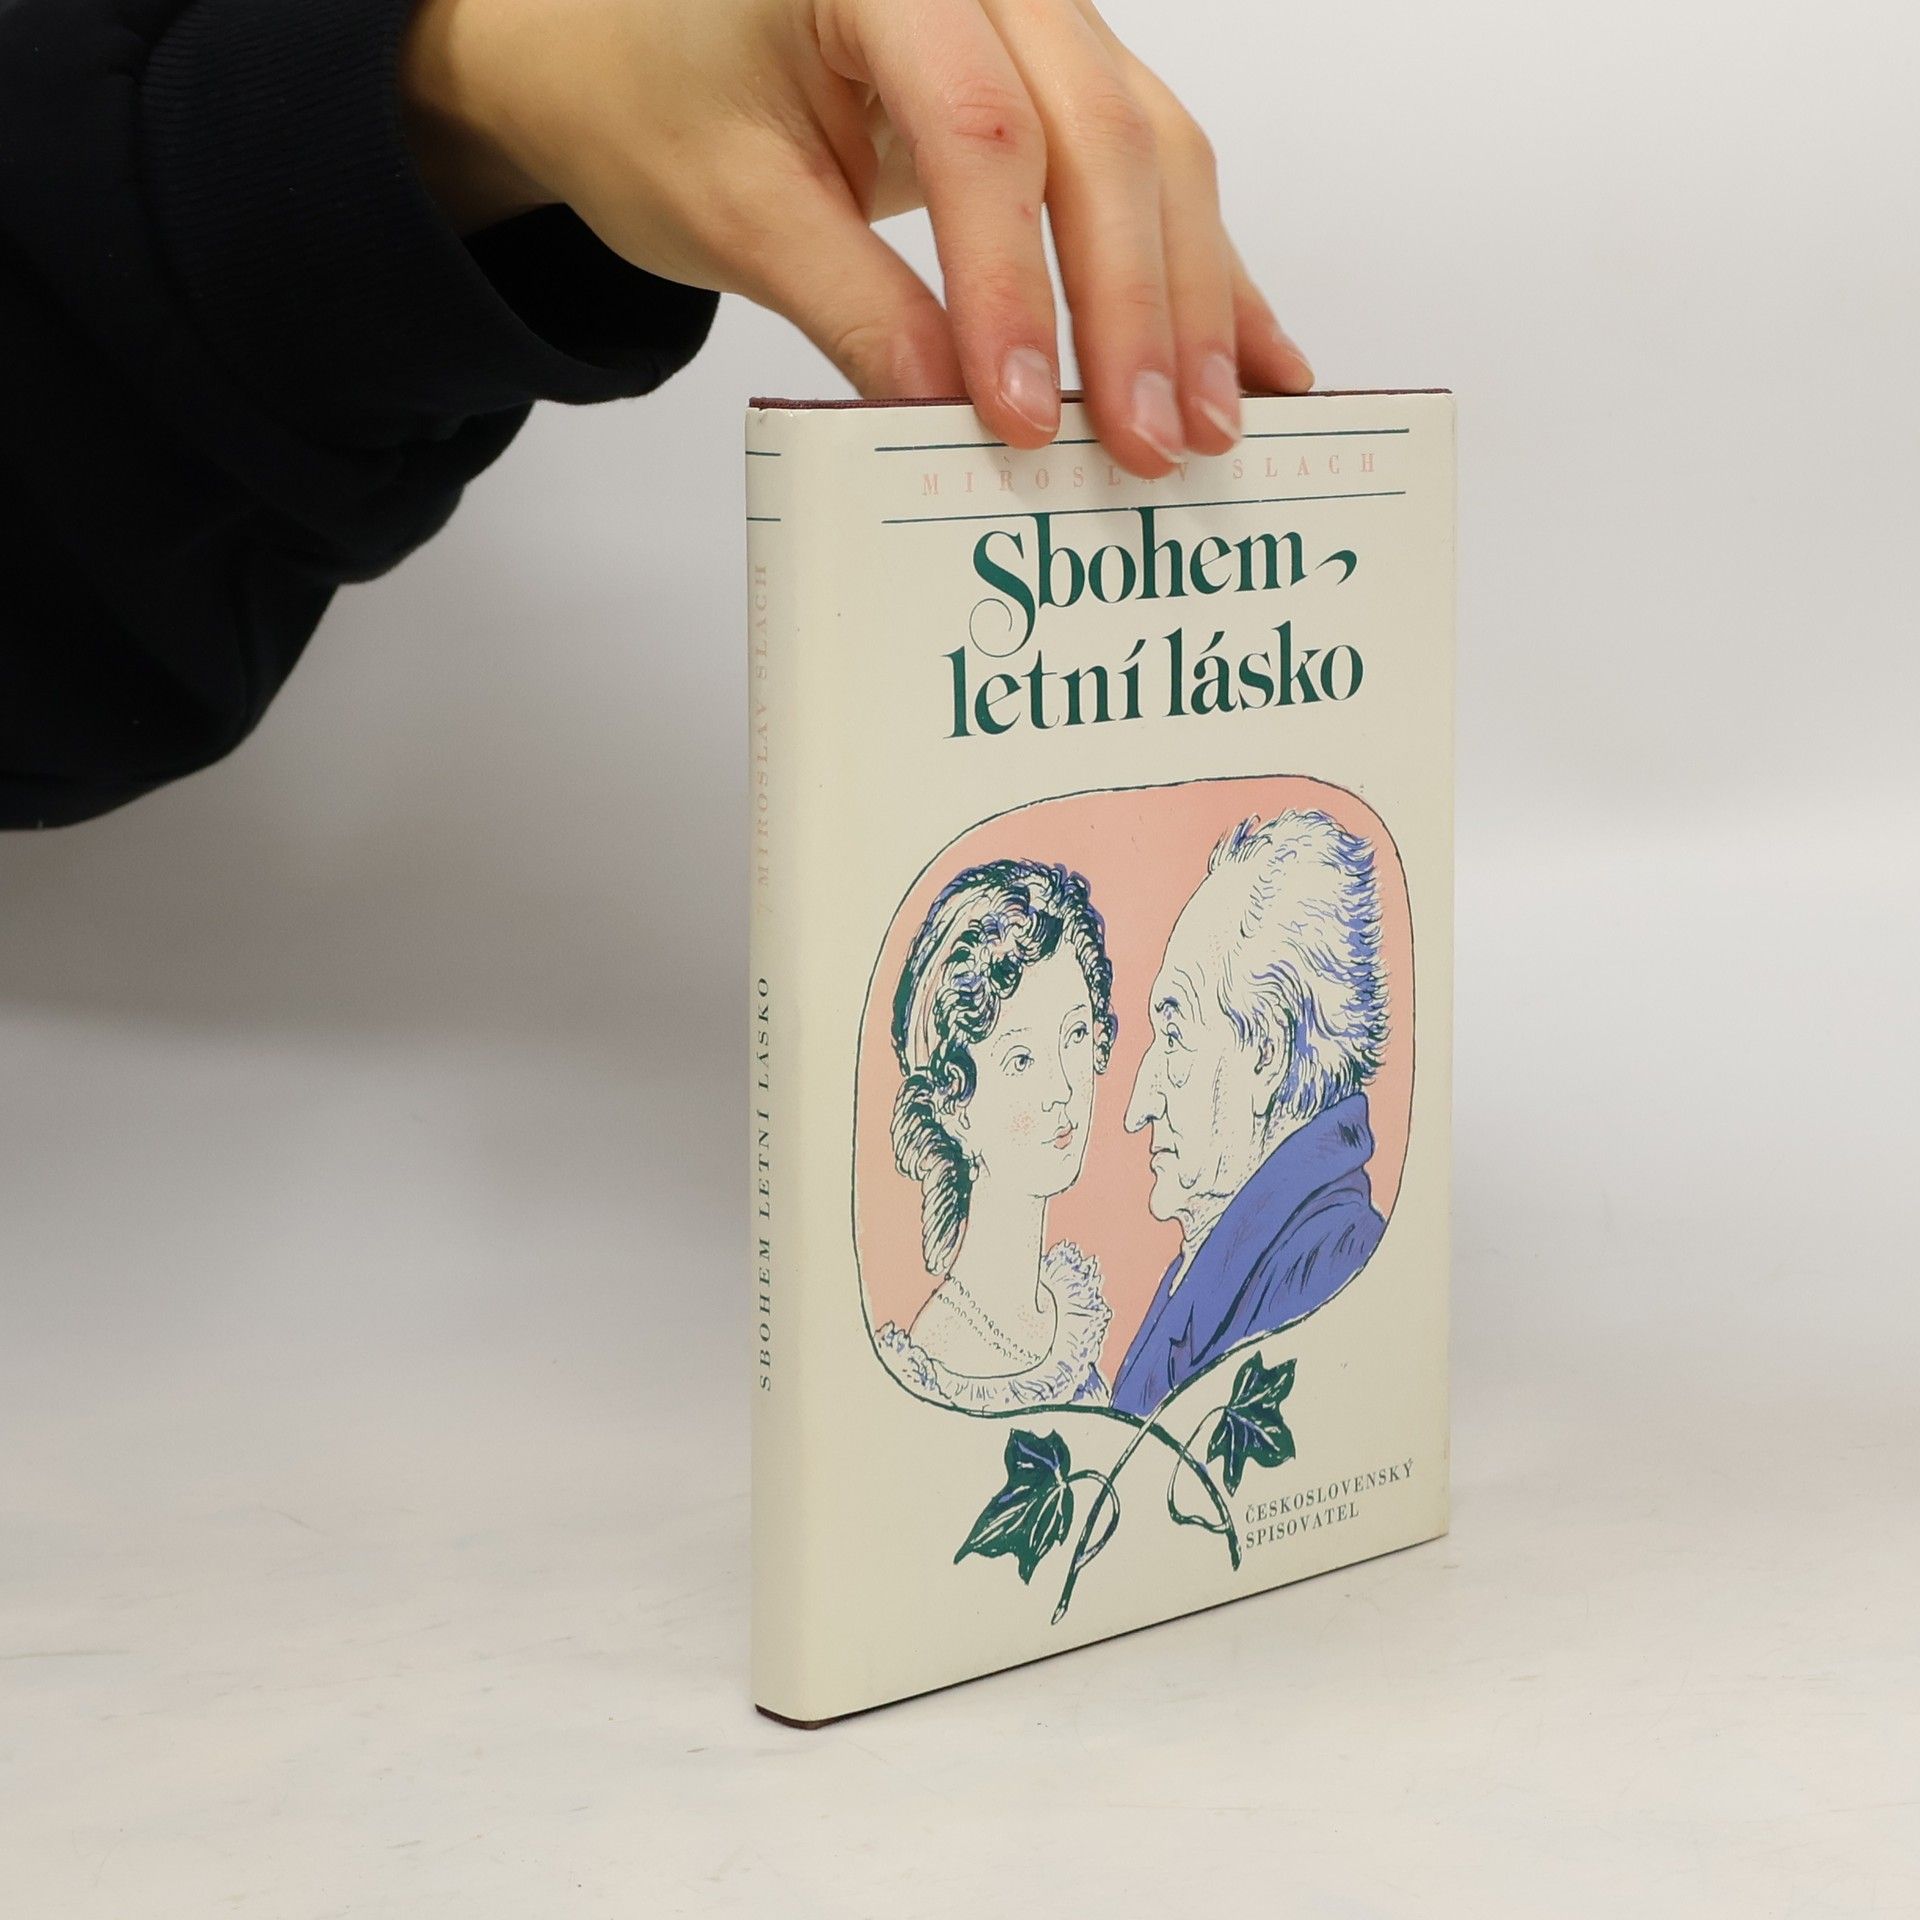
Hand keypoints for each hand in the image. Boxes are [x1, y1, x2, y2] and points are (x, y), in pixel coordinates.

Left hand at [402, 0, 1313, 475]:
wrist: (638, 42)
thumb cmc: (662, 98)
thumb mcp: (733, 211)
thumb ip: (851, 304)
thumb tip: (950, 412)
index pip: (979, 132)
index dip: (1013, 287)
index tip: (1024, 415)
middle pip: (1100, 135)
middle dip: (1135, 309)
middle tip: (1150, 444)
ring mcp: (1044, 18)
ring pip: (1153, 148)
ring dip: (1192, 299)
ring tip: (1210, 426)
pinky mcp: (1067, 76)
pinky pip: (1156, 165)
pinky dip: (1205, 271)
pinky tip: (1256, 358)